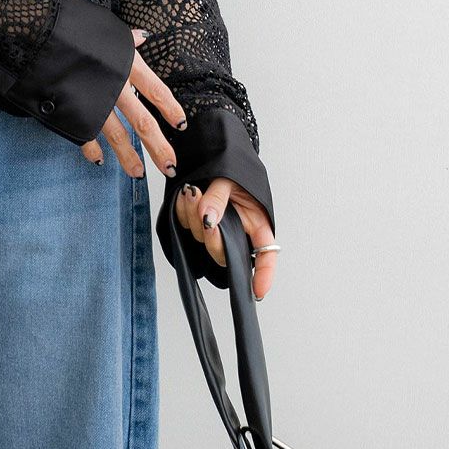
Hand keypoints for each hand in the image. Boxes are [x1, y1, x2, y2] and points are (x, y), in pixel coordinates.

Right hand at [80, 28, 184, 180]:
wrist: (40, 36)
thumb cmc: (74, 29)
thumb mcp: (106, 30)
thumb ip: (126, 40)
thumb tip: (141, 37)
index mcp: (128, 65)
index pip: (157, 91)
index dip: (171, 110)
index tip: (181, 125)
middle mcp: (115, 87)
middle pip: (143, 122)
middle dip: (158, 146)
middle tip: (171, 166)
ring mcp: (94, 102)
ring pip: (117, 135)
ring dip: (129, 157)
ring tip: (138, 174)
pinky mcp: (73, 111)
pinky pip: (85, 135)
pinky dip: (91, 149)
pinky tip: (99, 160)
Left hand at [174, 178, 278, 299]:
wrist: (210, 157)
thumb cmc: (229, 170)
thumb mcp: (230, 178)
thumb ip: (219, 198)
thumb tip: (208, 219)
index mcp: (256, 224)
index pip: (266, 255)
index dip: (265, 275)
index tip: (259, 291)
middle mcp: (237, 232)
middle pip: (225, 254)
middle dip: (212, 238)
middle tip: (205, 215)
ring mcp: (215, 231)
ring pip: (201, 240)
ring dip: (193, 216)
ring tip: (193, 192)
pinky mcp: (196, 227)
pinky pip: (185, 227)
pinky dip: (182, 212)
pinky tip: (185, 196)